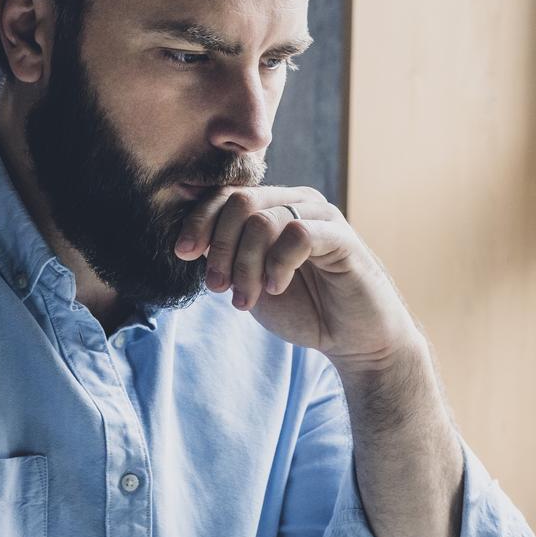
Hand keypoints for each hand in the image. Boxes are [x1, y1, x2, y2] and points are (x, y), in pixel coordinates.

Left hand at [174, 186, 418, 370]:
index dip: (199, 221)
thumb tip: (185, 231)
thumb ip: (225, 255)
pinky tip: (276, 288)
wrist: (353, 340)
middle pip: (240, 203)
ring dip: (244, 265)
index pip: (227, 196)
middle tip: (216, 287)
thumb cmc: (304, 309)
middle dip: (220, 247)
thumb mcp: (251, 281)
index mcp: (274, 208)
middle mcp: (298, 203)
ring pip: (264, 220)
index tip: (183, 253)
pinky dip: (278, 265)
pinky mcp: (342, 238)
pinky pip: (298, 234)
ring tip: (245, 299)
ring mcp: (322, 217)